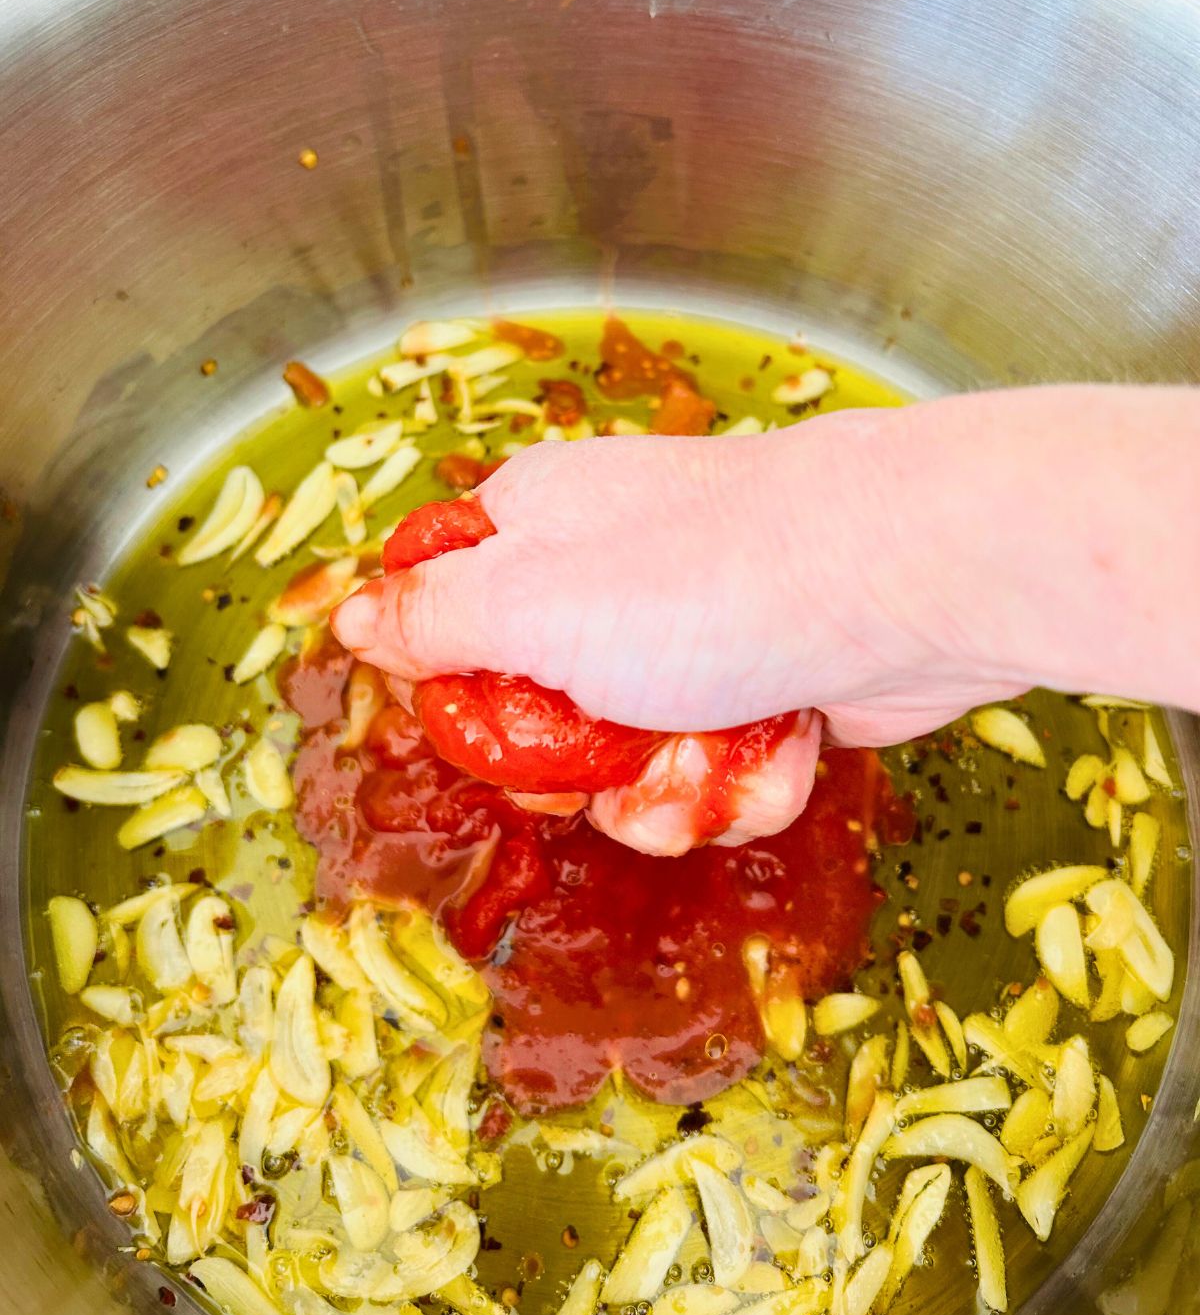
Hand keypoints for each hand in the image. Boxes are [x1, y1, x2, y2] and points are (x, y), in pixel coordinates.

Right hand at [333, 409, 1026, 747]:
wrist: (896, 585)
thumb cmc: (693, 582)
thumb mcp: (523, 605)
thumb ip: (427, 620)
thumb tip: (347, 617)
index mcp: (536, 528)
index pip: (446, 614)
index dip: (457, 688)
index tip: (483, 725)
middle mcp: (611, 573)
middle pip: (541, 711)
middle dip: (575, 766)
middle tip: (601, 753)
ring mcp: (696, 633)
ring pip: (632, 760)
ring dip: (668, 786)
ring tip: (712, 750)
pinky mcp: (769, 686)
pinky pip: (719, 767)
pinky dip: (747, 775)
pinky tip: (783, 746)